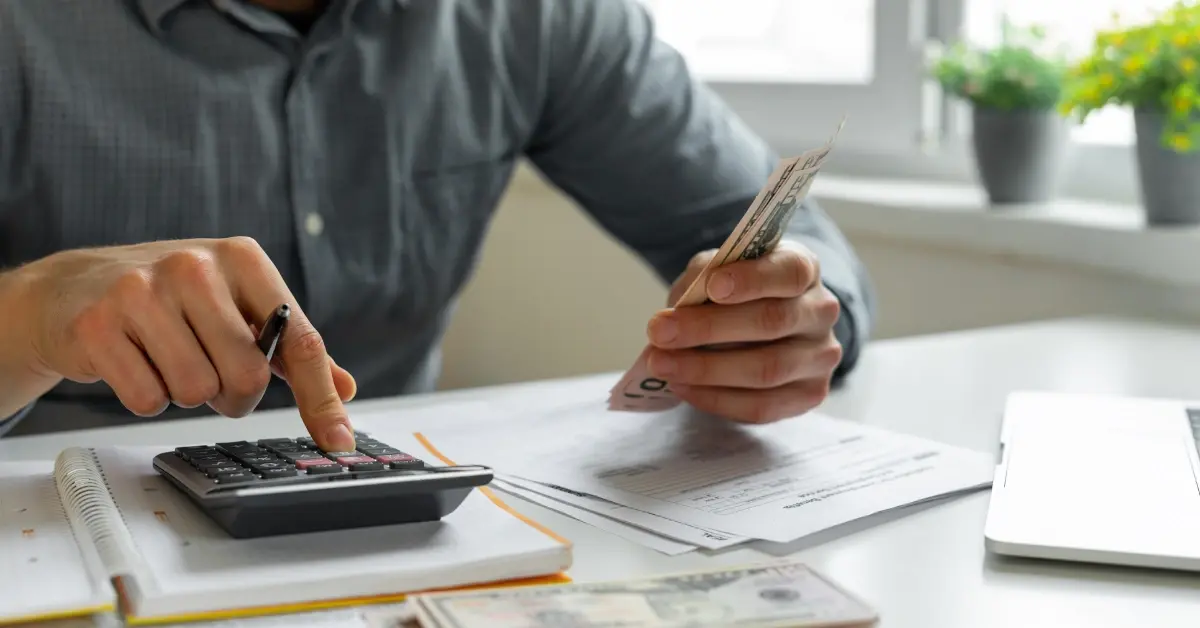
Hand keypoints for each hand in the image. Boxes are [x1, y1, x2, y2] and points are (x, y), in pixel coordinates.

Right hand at [12, 237, 356, 449]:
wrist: (71, 287)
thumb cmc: (169, 299)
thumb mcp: (236, 305)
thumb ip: (290, 348)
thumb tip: (344, 388)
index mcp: (243, 260)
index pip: (299, 341)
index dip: (321, 398)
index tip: (338, 442)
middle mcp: (195, 266)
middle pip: (247, 376)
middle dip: (233, 394)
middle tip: (210, 373)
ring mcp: (142, 292)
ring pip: (197, 391)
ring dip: (187, 394)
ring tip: (167, 359)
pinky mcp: (98, 325)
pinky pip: (147, 399)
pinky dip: (146, 397)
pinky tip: (135, 363)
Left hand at [644, 241, 842, 422]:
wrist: (763, 325)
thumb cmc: (737, 293)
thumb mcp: (718, 270)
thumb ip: (703, 277)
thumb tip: (680, 309)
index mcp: (804, 268)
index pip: (789, 271)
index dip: (752, 279)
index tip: (712, 286)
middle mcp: (821, 311)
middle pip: (772, 321)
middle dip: (708, 328)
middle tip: (659, 331)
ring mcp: (821, 356)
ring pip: (767, 369)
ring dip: (705, 370)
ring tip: (661, 365)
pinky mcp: (810, 394)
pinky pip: (762, 406)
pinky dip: (716, 399)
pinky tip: (683, 387)